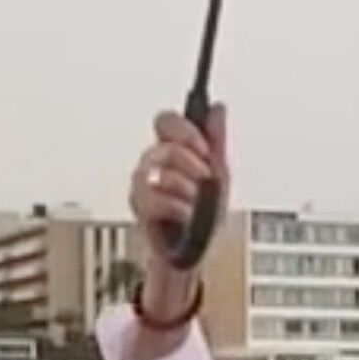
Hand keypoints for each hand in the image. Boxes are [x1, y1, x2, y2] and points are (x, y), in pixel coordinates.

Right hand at [129, 104, 228, 313]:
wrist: (197, 250)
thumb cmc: (204, 213)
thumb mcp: (219, 173)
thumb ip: (216, 139)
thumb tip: (217, 108)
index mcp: (172, 150)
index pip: (166, 121)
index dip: (186, 132)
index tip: (204, 150)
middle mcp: (152, 164)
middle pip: (166, 146)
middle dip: (193, 165)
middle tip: (203, 181)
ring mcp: (143, 185)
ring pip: (161, 172)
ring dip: (188, 190)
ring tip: (195, 203)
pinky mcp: (139, 208)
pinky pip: (156, 198)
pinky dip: (179, 208)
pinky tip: (186, 216)